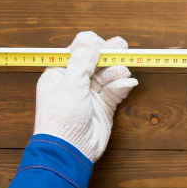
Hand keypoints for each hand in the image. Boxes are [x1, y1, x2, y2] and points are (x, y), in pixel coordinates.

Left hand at [34, 31, 138, 161]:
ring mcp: (90, 95)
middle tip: (122, 47)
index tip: (103, 45)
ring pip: (107, 76)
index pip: (77, 52)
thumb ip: (82, 59)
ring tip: (122, 72)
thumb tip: (88, 37)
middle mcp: (74, 83)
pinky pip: (115, 91)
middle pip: (95, 62)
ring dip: (116, 72)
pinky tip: (128, 83)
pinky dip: (122, 86)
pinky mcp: (103, 107)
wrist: (70, 150)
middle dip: (108, 55)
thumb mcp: (71, 83)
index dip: (91, 46)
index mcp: (59, 74)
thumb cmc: (61, 118)